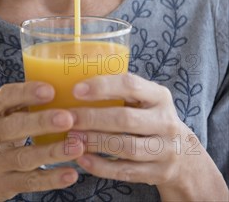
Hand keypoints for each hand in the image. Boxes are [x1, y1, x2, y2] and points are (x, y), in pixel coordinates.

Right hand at [0, 82, 83, 201]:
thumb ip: (21, 104)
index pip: (5, 98)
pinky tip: (71, 174)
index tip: (50, 90)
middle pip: (15, 127)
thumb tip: (64, 85)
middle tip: (68, 118)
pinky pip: (29, 182)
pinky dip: (51, 179)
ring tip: (77, 146)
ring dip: (52, 152)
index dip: (27, 92)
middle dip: (42, 122)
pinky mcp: (2, 185)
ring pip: (24, 157)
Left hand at [67, 73, 198, 188]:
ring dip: (95, 142)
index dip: (102, 87)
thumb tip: (76, 80)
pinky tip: (82, 159)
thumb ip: (120, 90)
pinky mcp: (158, 173)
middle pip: (125, 119)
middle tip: (69, 118)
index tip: (77, 90)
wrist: (183, 155)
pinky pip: (125, 171)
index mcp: (160, 96)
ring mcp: (165, 150)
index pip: (130, 85)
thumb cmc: (150, 118)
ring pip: (125, 147)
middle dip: (92, 118)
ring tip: (72, 137)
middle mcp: (166, 122)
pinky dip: (101, 166)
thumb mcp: (145, 99)